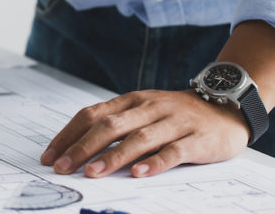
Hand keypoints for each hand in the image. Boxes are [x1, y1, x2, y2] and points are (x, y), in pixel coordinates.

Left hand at [40, 89, 248, 177]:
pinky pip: (174, 151)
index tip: (49, 156)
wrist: (225, 106)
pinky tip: (140, 173)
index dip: (68, 135)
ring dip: (113, 156)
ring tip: (93, 172)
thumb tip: (75, 150)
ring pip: (138, 138)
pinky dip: (155, 162)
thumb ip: (113, 125)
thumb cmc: (173, 114)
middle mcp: (148, 108)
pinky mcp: (197, 138)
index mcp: (130, 100)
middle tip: (62, 167)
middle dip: (82, 148)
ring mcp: (173, 122)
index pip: (90, 114)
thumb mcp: (140, 111)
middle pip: (109, 126)